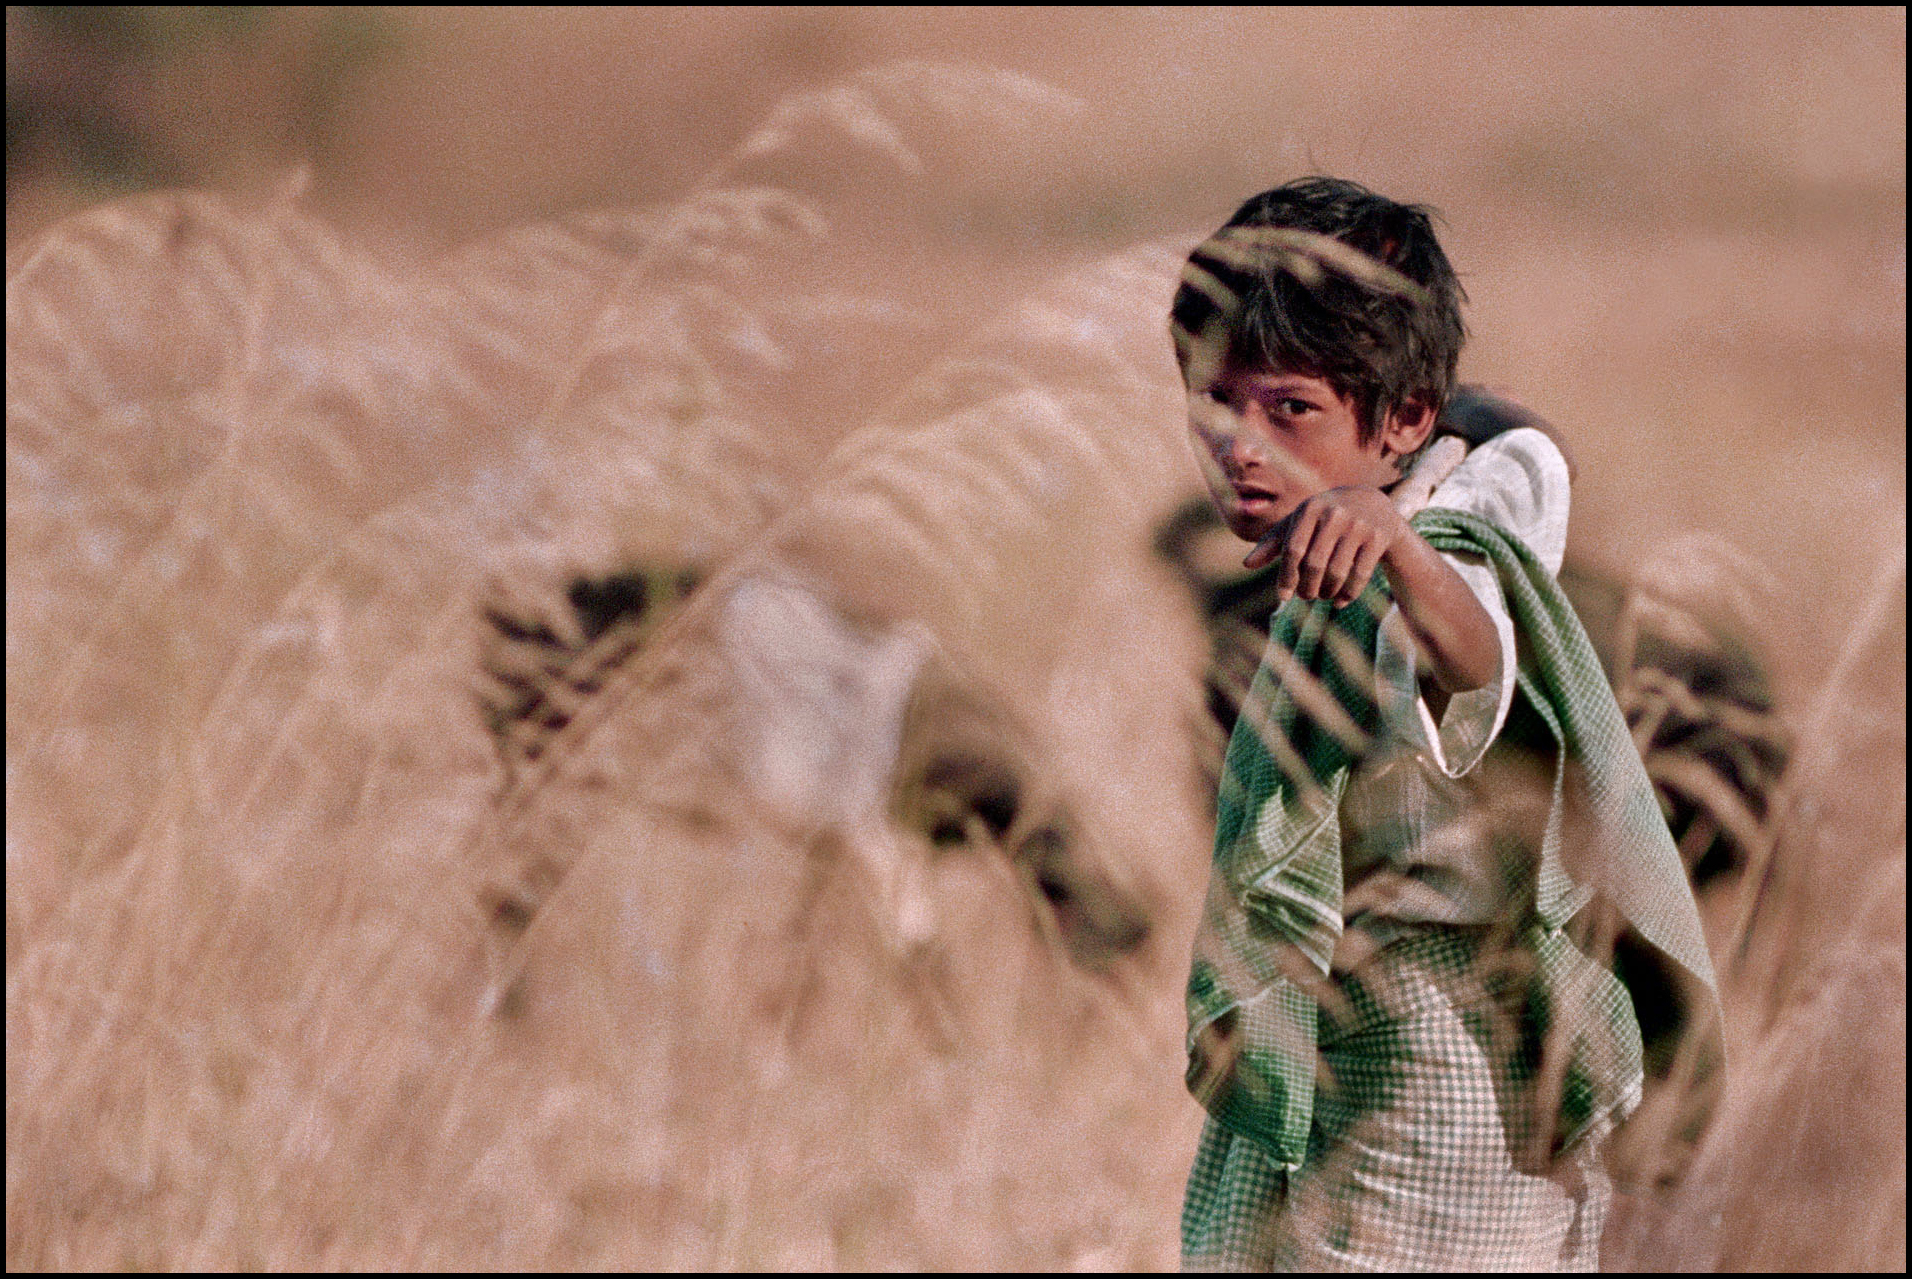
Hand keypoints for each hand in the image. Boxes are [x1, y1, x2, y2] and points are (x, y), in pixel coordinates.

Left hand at [1243, 485, 1406, 607]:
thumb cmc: (1324, 518)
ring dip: (1327, 592)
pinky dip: (1348, 594)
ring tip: (1322, 596)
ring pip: (1338, 572)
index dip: (1286, 576)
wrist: (1372, 504)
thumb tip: (1246, 564)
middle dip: (1307, 587)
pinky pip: (1360, 575)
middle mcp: (1334, 513)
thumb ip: (1273, 543)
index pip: (1292, 549)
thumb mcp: (1299, 524)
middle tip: (1306, 596)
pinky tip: (1341, 602)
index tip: (1284, 596)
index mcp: (1310, 508)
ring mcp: (1358, 525)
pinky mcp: (1378, 537)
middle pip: (1314, 563)